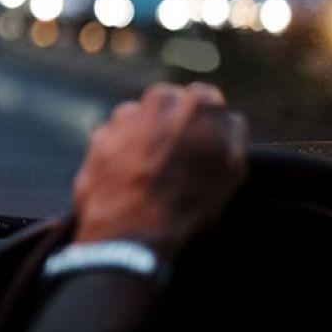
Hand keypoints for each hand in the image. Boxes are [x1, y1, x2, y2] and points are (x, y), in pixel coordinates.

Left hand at [71, 82, 247, 257]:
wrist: (132, 232)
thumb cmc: (188, 204)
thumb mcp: (231, 172)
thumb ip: (232, 133)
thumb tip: (226, 117)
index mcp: (198, 105)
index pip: (206, 98)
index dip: (204, 122)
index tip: (201, 141)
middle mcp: (159, 101)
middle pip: (169, 103)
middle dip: (171, 123)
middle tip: (175, 158)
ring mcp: (124, 117)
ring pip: (139, 118)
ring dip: (144, 136)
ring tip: (149, 174)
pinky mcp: (99, 135)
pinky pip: (114, 138)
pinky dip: (119, 153)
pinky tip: (127, 180)